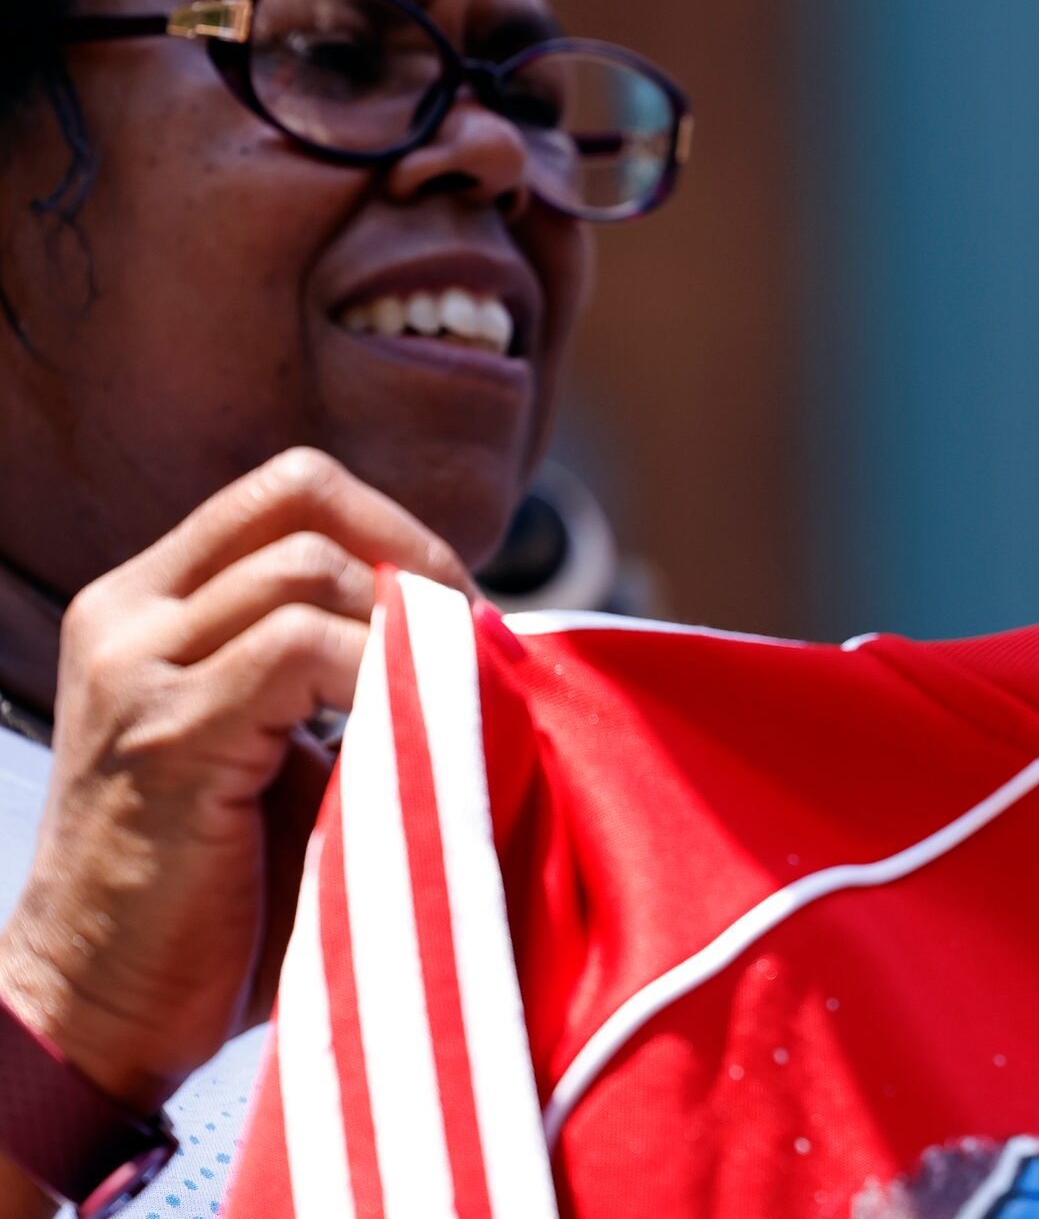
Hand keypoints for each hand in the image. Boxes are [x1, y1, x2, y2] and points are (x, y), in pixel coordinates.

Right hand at [0, 450, 470, 1115]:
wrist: (99, 1011)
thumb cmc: (215, 892)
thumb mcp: (277, 743)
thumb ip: (336, 669)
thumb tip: (475, 628)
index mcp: (149, 605)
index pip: (290, 491)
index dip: (394, 528)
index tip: (455, 606)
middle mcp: (127, 616)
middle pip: (303, 495)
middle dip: (412, 555)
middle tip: (468, 638)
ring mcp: (136, 670)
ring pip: (310, 563)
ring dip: (406, 621)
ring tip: (444, 694)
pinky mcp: (166, 738)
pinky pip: (304, 647)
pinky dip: (382, 672)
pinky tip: (408, 732)